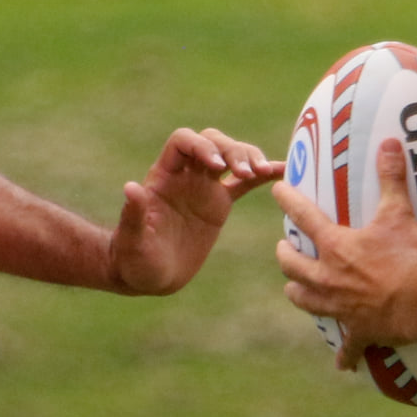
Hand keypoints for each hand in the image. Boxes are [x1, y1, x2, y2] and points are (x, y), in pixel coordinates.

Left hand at [110, 128, 282, 295]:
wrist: (150, 275)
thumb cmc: (134, 259)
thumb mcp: (132, 240)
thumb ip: (133, 214)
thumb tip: (132, 188)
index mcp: (163, 176)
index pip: (183, 142)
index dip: (201, 146)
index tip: (218, 166)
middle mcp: (185, 175)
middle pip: (212, 142)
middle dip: (230, 150)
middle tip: (245, 172)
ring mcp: (204, 188)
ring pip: (231, 157)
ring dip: (248, 158)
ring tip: (263, 172)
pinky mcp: (219, 204)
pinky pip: (245, 184)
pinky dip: (263, 175)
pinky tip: (284, 171)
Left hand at [273, 139, 416, 369]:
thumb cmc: (410, 255)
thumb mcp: (399, 213)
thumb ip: (391, 178)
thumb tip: (389, 142)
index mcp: (336, 247)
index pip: (304, 218)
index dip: (288, 200)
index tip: (275, 191)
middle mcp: (329, 278)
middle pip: (292, 266)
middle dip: (285, 256)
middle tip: (282, 249)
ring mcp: (340, 307)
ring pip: (306, 301)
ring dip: (299, 294)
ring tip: (295, 289)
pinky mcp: (359, 332)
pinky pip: (347, 347)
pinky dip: (344, 355)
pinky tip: (341, 364)